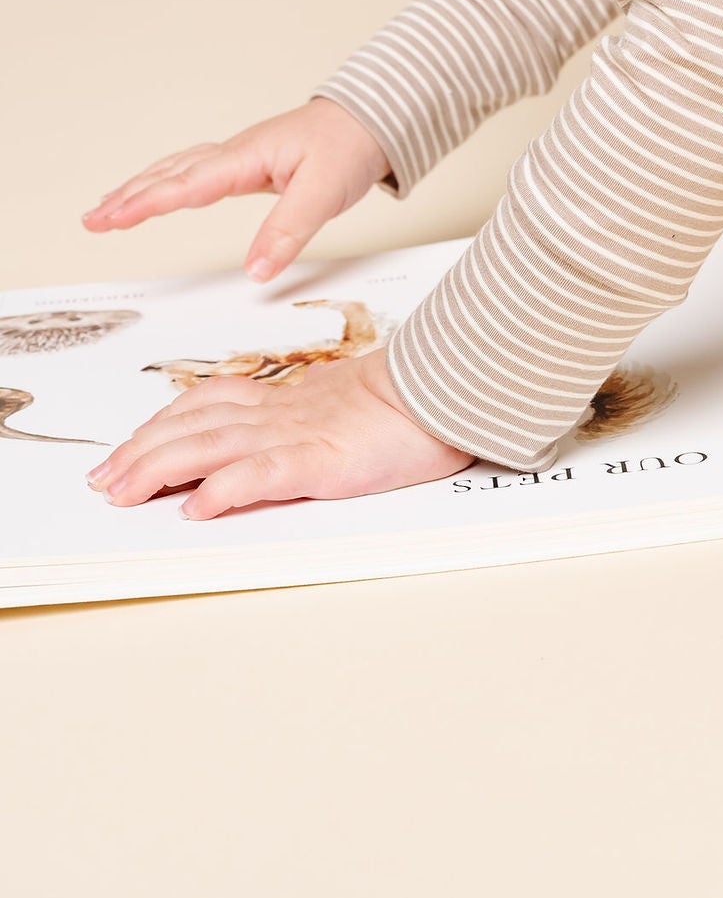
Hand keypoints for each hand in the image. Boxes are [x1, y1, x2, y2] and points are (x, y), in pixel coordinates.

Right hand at [82, 97, 391, 280]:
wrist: (375, 117)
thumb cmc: (351, 146)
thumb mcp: (326, 192)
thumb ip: (288, 230)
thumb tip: (255, 271)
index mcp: (248, 158)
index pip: (187, 184)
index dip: (145, 204)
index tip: (111, 220)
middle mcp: (237, 153)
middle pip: (170, 174)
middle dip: (128, 197)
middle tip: (91, 220)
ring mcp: (241, 156)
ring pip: (178, 169)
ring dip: (140, 188)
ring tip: (107, 209)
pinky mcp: (249, 162)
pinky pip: (195, 171)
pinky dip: (167, 181)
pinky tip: (159, 190)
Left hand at [87, 346, 470, 517]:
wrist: (445, 390)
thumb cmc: (402, 405)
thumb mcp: (340, 407)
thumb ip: (305, 415)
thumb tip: (280, 430)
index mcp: (284, 402)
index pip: (205, 406)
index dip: (158, 427)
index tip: (123, 452)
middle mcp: (279, 415)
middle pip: (193, 426)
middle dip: (140, 453)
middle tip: (102, 481)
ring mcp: (296, 436)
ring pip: (212, 446)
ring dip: (160, 468)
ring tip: (123, 493)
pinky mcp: (320, 461)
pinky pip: (262, 474)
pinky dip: (223, 489)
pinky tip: (197, 507)